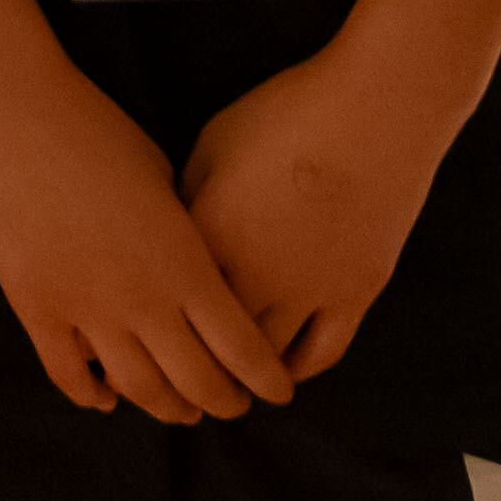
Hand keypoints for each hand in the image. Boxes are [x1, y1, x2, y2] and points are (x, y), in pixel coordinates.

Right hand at [0, 66, 291, 421]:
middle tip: (231, 405)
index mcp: (186, 266)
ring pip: (137, 389)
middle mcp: (142, 299)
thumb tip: (198, 277)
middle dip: (222, 404)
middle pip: (197, 383)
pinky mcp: (36, 306)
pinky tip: (104, 398)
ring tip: (177, 409)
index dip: (266, 381)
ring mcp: (85, 308)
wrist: (18, 114)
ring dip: (165, 407)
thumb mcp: (168, 185)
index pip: (244, 351)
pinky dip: (90, 395)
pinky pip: (67, 374)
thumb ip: (188, 241)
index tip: (277, 392)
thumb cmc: (101, 134)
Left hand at [178, 42, 454, 383]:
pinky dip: (294, 371)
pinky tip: (278, 375)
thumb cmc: (286, 114)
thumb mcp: (213, 145)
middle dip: (185, 370)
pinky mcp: (355, 294)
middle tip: (169, 382)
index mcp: (206, 233)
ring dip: (240, 381)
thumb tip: (174, 235)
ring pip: (264, 363)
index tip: (125, 341)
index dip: (144, 323)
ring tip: (221, 387)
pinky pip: (320, 353)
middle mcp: (253, 273)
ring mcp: (308, 290)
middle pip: (207, 346)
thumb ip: (188, 197)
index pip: (163, 299)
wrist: (375, 113)